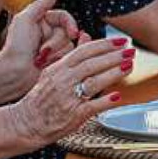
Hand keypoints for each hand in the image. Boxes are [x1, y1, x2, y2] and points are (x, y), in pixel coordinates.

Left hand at [0, 0, 77, 69]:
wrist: (14, 72)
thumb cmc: (16, 47)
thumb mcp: (24, 19)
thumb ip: (40, 4)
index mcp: (41, 21)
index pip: (64, 16)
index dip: (70, 24)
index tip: (73, 33)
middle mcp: (48, 33)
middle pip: (68, 32)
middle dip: (56, 42)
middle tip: (43, 50)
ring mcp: (52, 48)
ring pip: (69, 45)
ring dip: (56, 53)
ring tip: (40, 60)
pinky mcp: (56, 61)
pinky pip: (68, 57)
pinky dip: (60, 60)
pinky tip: (50, 63)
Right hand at [9, 34, 133, 145]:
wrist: (26, 122)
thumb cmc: (41, 98)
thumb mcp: (53, 71)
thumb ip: (72, 55)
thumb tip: (86, 35)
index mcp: (59, 68)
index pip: (84, 51)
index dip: (105, 45)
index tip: (121, 41)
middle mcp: (63, 81)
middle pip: (92, 64)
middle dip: (114, 57)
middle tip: (130, 52)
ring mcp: (68, 98)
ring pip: (93, 82)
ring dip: (113, 74)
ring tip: (129, 67)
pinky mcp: (73, 115)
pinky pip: (92, 106)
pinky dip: (105, 101)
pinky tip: (118, 96)